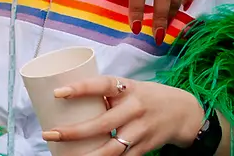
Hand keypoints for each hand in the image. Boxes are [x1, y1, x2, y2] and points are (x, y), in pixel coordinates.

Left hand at [45, 76, 206, 152]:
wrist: (183, 113)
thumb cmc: (146, 97)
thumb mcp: (129, 87)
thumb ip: (105, 94)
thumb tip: (69, 102)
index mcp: (128, 88)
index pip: (102, 85)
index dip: (80, 88)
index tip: (57, 93)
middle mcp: (135, 109)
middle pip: (102, 123)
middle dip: (73, 132)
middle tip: (50, 133)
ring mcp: (140, 130)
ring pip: (111, 148)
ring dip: (88, 155)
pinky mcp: (144, 147)